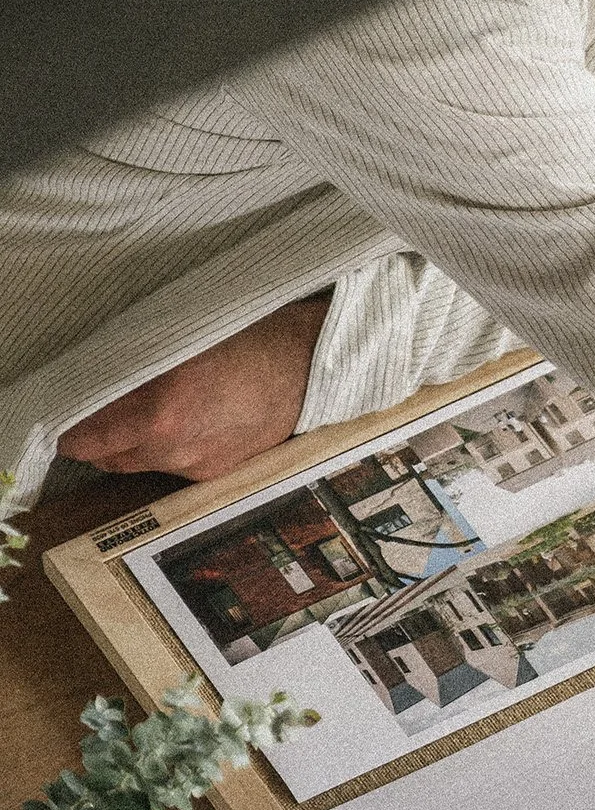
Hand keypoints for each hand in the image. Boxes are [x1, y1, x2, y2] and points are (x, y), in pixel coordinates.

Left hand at [56, 294, 331, 480]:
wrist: (308, 362)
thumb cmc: (245, 337)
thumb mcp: (176, 339)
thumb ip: (128, 365)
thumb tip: (90, 380)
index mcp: (161, 412)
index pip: (87, 438)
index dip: (73, 425)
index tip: (71, 411)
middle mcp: (176, 447)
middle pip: (107, 458)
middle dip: (99, 436)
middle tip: (99, 409)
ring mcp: (198, 465)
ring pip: (139, 463)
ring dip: (133, 442)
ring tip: (147, 409)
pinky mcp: (217, 472)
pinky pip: (173, 465)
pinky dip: (167, 446)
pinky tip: (185, 419)